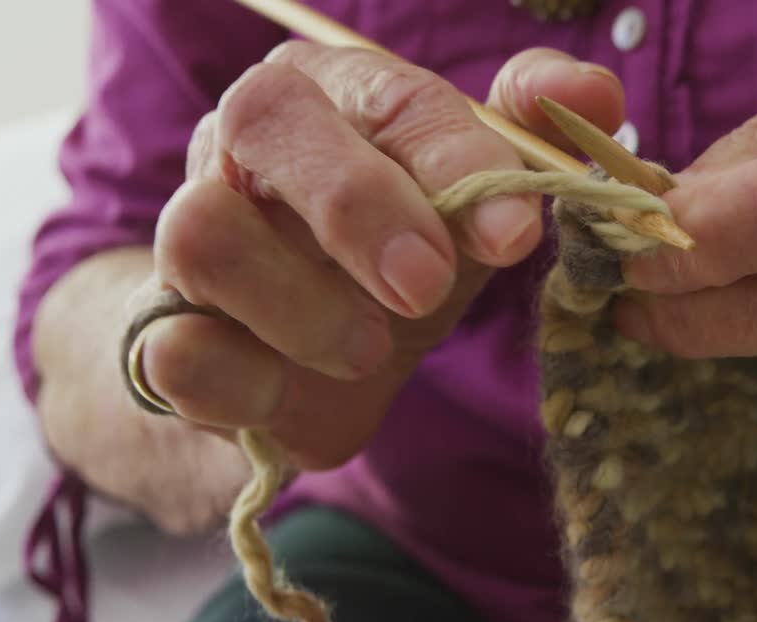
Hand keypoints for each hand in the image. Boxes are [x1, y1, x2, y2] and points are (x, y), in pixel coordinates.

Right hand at [36, 44, 622, 532]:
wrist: (312, 355)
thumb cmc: (401, 256)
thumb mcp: (472, 202)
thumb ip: (526, 140)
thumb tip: (593, 93)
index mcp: (332, 96)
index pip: (388, 97)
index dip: (455, 160)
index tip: (516, 234)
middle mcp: (243, 145)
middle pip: (262, 121)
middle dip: (357, 208)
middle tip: (427, 286)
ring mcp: (188, 233)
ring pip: (202, 234)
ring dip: (304, 306)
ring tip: (370, 349)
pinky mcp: (164, 334)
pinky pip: (170, 349)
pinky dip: (242, 382)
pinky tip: (291, 393)